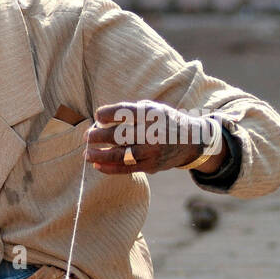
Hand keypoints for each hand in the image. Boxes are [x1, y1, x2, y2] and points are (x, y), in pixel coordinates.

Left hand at [86, 101, 222, 174]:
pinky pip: (126, 168)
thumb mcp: (154, 109)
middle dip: (99, 136)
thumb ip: (131, 112)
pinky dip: (109, 168)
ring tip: (86, 154)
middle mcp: (153, 133)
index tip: (98, 116)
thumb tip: (100, 120)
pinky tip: (97, 165)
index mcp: (153, 115)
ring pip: (120, 155)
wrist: (192, 141)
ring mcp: (152, 151)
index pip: (127, 112)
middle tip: (87, 136)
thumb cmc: (164, 122)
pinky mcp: (151, 166)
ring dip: (100, 155)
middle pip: (120, 134)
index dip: (109, 113)